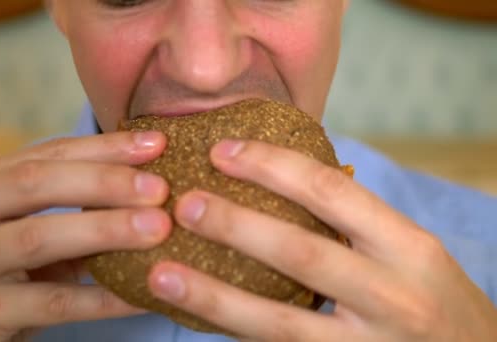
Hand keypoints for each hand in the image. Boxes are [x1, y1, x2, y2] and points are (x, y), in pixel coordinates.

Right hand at [0, 132, 171, 341]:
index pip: (47, 154)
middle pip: (35, 183)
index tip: (155, 144)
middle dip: (104, 181)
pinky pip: (52, 303)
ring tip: (157, 228)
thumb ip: (67, 208)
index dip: (103, 147)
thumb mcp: (21, 230)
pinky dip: (102, 298)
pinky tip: (141, 295)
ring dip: (105, 229)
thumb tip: (147, 189)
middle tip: (159, 188)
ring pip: (39, 237)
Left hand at [147, 139, 496, 340]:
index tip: (223, 151)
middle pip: (300, 252)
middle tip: (185, 203)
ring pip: (278, 322)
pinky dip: (234, 332)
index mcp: (408, 247)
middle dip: (235, 225)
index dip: (271, 166)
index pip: (331, 192)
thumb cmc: (436, 300)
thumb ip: (356, 222)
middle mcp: (392, 296)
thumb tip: (285, 177)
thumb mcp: (412, 253)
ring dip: (214, 297)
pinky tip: (198, 318)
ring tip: (163, 274)